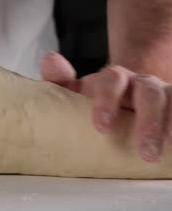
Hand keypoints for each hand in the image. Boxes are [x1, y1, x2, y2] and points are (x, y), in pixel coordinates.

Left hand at [41, 52, 171, 161]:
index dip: (107, 100)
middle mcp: (144, 84)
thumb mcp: (77, 94)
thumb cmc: (97, 103)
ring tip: (171, 151)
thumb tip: (50, 59)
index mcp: (115, 79)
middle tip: (146, 152)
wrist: (127, 103)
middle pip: (150, 93)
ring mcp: (167, 94)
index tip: (101, 127)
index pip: (112, 79)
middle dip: (149, 122)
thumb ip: (62, 81)